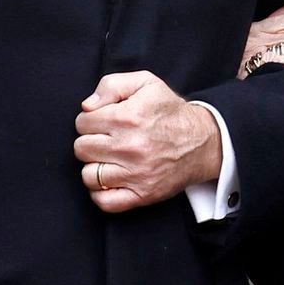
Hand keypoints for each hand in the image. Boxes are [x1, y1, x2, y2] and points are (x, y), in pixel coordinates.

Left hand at [73, 72, 221, 213]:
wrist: (202, 142)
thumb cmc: (170, 112)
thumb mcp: (145, 83)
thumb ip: (111, 85)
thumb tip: (87, 107)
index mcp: (128, 117)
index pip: (82, 123)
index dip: (90, 120)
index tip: (104, 123)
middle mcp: (130, 147)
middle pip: (81, 149)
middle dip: (91, 142)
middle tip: (107, 140)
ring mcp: (136, 174)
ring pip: (89, 175)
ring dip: (96, 167)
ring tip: (110, 159)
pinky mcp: (142, 194)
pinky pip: (104, 201)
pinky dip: (101, 193)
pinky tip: (111, 180)